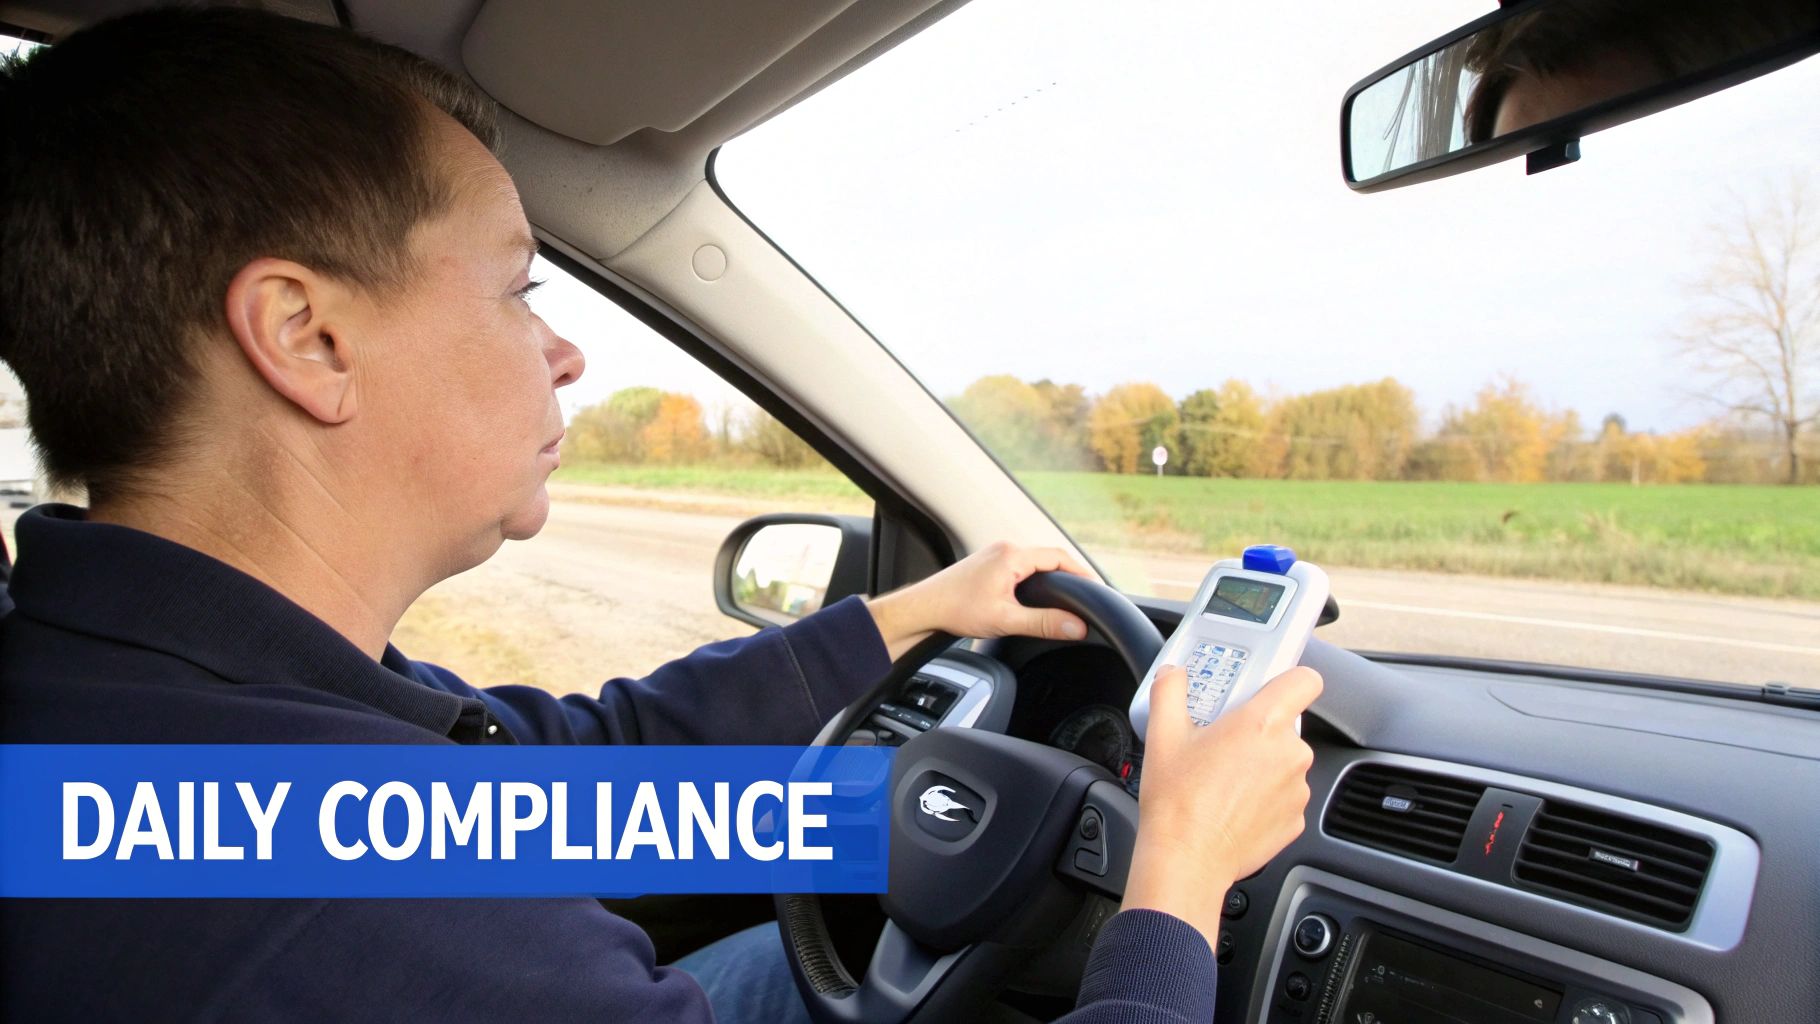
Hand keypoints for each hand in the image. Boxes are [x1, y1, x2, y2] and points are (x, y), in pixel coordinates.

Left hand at [864, 542, 1092, 658]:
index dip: (1082, 573)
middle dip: (1070, 574)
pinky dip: (1035, 577)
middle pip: (1048, 557)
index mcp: (1012, 555)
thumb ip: (1044, 623)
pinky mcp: (987, 563)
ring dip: (1051, 575)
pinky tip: (1038, 594)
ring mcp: (995, 554)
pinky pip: (1020, 565)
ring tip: (1068, 594)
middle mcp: (1005, 548)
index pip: (1059, 557)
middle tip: (1088, 594)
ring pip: (1034, 562)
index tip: (1097, 588)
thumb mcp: (1006, 620)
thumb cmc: (956, 610)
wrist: (923, 609)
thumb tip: (1076, 627)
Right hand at [1120, 665, 1321, 943]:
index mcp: (1262, 723)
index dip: (1290, 679)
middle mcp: (1289, 753)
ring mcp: (1297, 788)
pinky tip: (1234, 804)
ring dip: (1263, 765)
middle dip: (1259, 731)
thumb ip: (1170, 691)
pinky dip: (1265, 797)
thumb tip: (1173, 675)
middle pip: (1286, 724)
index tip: (1271, 687)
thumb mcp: (1162, 734)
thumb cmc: (1178, 801)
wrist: (1187, 859)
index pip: (1305, 680)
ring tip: (1226, 779)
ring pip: (1285, 762)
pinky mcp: (1296, 819)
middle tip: (1226, 743)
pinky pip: (1285, 795)